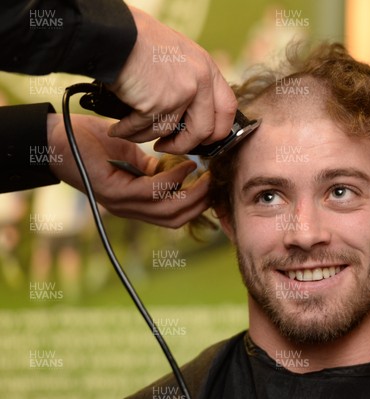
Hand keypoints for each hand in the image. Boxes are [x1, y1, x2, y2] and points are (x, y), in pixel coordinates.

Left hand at [47, 113, 209, 227]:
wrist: (55, 138)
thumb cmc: (91, 143)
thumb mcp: (130, 155)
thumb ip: (153, 167)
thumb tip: (180, 168)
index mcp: (134, 203)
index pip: (173, 216)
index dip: (197, 206)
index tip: (214, 187)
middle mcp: (129, 209)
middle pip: (175, 219)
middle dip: (200, 203)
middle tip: (215, 183)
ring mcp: (121, 204)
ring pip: (167, 210)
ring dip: (191, 194)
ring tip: (205, 176)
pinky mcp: (113, 192)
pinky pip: (152, 191)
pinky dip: (173, 179)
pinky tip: (183, 165)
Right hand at [106, 5, 236, 153]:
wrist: (116, 34)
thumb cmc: (140, 41)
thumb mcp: (181, 55)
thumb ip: (192, 80)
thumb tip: (194, 112)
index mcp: (208, 69)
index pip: (227, 109)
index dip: (218, 130)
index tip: (203, 139)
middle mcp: (201, 81)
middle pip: (205, 130)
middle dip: (185, 145)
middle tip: (168, 146)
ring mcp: (181, 93)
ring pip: (171, 133)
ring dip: (149, 139)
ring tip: (134, 134)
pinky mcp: (157, 103)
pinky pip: (146, 129)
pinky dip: (129, 132)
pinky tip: (119, 130)